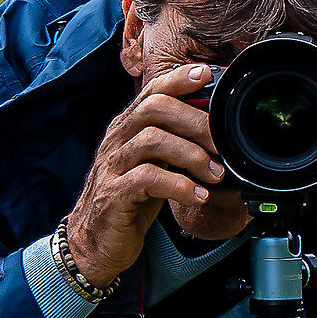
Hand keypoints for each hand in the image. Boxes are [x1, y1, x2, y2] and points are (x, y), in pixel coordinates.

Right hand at [66, 64, 236, 287]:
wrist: (95, 242)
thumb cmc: (130, 200)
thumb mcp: (155, 165)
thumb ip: (174, 144)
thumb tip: (214, 130)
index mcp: (127, 128)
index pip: (150, 92)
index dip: (178, 80)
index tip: (207, 74)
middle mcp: (117, 140)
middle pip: (154, 109)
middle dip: (194, 121)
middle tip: (221, 144)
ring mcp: (113, 166)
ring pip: (152, 140)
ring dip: (191, 155)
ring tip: (215, 174)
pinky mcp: (113, 194)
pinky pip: (147, 178)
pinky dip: (179, 185)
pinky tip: (198, 195)